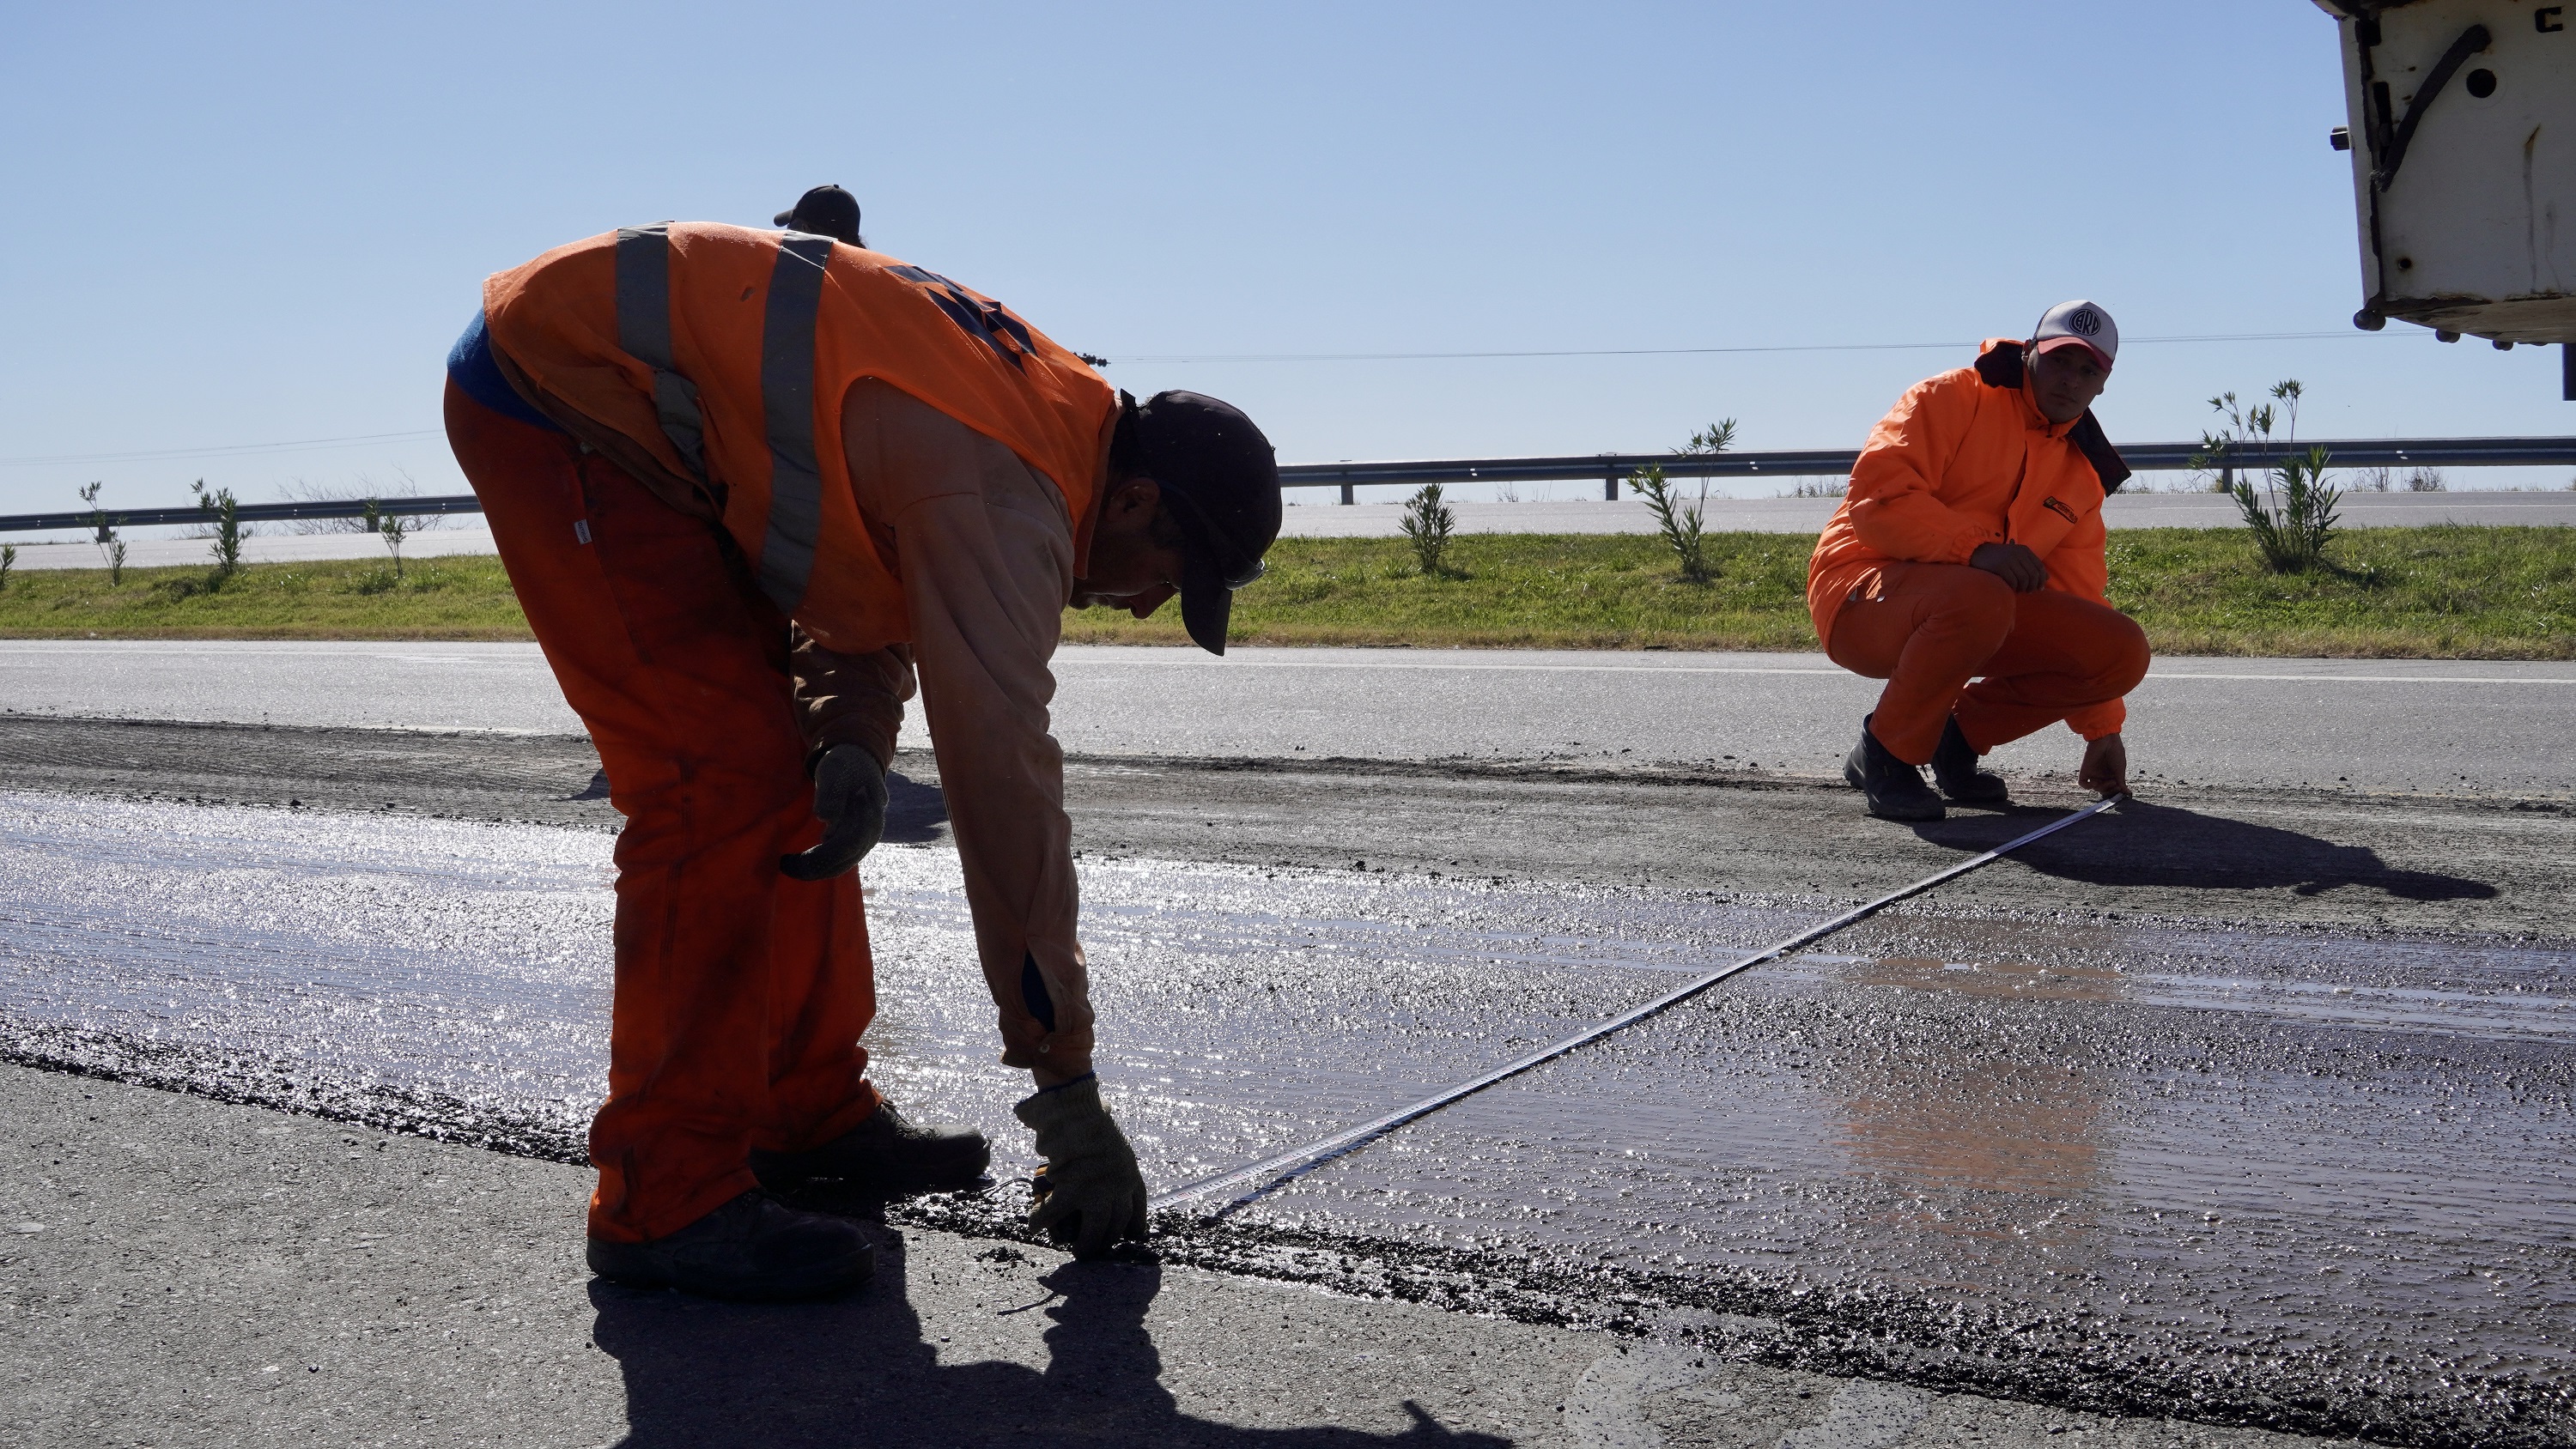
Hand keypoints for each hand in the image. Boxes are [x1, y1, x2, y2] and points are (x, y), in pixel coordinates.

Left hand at [779, 744, 888, 879]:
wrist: (860, 762)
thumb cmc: (845, 767)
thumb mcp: (835, 771)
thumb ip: (832, 793)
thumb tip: (825, 817)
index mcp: (867, 817)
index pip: (843, 847)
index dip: (817, 858)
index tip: (788, 859)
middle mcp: (870, 834)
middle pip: (842, 861)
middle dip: (812, 868)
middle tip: (784, 865)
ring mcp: (866, 840)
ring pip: (841, 865)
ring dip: (815, 871)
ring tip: (789, 866)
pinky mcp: (858, 843)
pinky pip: (840, 862)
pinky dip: (821, 866)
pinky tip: (803, 863)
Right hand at [1014, 1076, 1148, 1258]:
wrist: (1076, 1110)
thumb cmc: (1090, 1118)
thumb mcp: (1113, 1141)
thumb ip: (1111, 1161)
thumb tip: (1100, 1168)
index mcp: (1131, 1174)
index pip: (1138, 1211)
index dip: (1132, 1228)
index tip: (1127, 1237)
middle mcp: (1119, 1187)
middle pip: (1117, 1227)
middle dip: (1105, 1241)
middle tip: (1094, 1248)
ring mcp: (1097, 1193)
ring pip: (1094, 1233)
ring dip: (1085, 1245)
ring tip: (1076, 1252)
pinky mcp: (1071, 1192)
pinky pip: (1054, 1216)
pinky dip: (1041, 1221)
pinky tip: (1034, 1226)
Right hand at [1969, 541, 2047, 592]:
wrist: (1978, 552)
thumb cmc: (1999, 556)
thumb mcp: (2017, 557)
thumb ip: (2031, 565)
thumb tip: (2047, 578)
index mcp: (2024, 550)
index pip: (2039, 566)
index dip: (2041, 579)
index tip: (2039, 588)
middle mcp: (2018, 554)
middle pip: (2033, 574)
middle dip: (2033, 585)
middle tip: (2029, 591)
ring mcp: (2009, 560)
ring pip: (2024, 578)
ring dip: (2024, 587)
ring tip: (2021, 591)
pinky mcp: (2000, 567)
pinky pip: (2012, 580)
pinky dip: (2014, 587)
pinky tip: (2012, 589)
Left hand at [2079, 733, 2128, 797]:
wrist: (2106, 740)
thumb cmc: (2115, 752)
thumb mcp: (2120, 768)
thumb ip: (2121, 781)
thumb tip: (2128, 793)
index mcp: (2111, 775)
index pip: (2111, 788)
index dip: (2115, 791)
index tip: (2120, 788)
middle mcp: (2102, 775)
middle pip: (2103, 790)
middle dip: (2110, 790)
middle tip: (2115, 783)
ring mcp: (2093, 773)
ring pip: (2095, 788)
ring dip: (2102, 788)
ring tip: (2109, 781)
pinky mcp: (2084, 770)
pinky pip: (2083, 783)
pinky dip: (2088, 786)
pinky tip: (2095, 781)